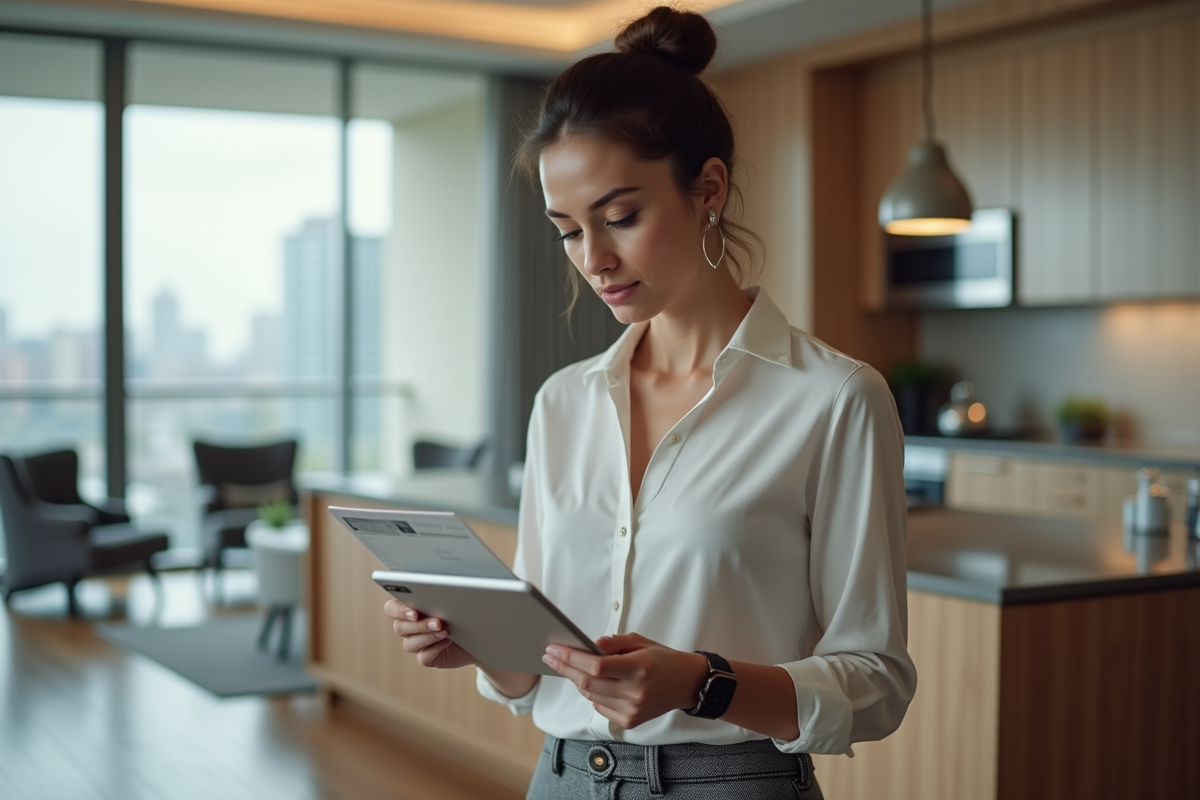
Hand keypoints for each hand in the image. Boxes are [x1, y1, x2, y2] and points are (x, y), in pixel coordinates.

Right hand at [383, 599, 479, 669]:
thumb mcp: (451, 600)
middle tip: (438, 622)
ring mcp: (417, 643)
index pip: (391, 609)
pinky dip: (435, 649)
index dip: (398, 611)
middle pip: (399, 627)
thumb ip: (440, 596)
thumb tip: (443, 592)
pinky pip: (423, 657)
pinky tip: (447, 641)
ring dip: (428, 637)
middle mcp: (409, 627)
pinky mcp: (427, 657)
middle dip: (419, 625)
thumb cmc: (461, 612)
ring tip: (445, 631)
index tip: (414, 613)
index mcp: (408, 608)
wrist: (478, 632)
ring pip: (409, 644)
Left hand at [542, 633, 708, 728]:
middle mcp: (635, 692)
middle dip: (565, 668)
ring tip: (570, 667)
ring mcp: (632, 710)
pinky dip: (593, 695)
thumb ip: (614, 643)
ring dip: (577, 680)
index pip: (595, 666)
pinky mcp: (630, 721)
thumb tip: (590, 645)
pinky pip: (600, 708)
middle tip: (551, 656)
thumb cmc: (664, 659)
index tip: (554, 650)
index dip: (571, 658)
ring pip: (590, 696)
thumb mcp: (641, 641)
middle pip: (587, 683)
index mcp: (638, 668)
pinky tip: (595, 684)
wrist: (688, 684)